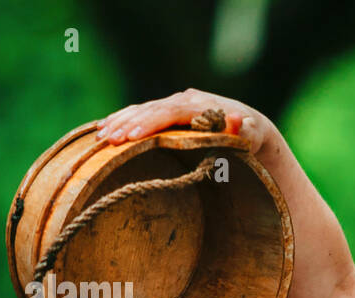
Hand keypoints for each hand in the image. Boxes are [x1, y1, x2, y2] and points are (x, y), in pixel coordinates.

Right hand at [95, 88, 272, 153]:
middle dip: (129, 124)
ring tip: (100, 137)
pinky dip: (122, 119)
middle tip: (109, 140)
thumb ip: (246, 130)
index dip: (151, 123)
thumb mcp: (253, 135)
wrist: (249, 126)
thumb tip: (238, 120)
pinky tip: (102, 128)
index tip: (133, 136)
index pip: (171, 112)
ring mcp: (174, 104)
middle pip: (151, 109)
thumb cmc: (251, 136)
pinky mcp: (167, 111)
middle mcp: (184, 100)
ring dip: (120, 121)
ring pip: (142, 109)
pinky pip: (141, 112)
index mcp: (200, 105)